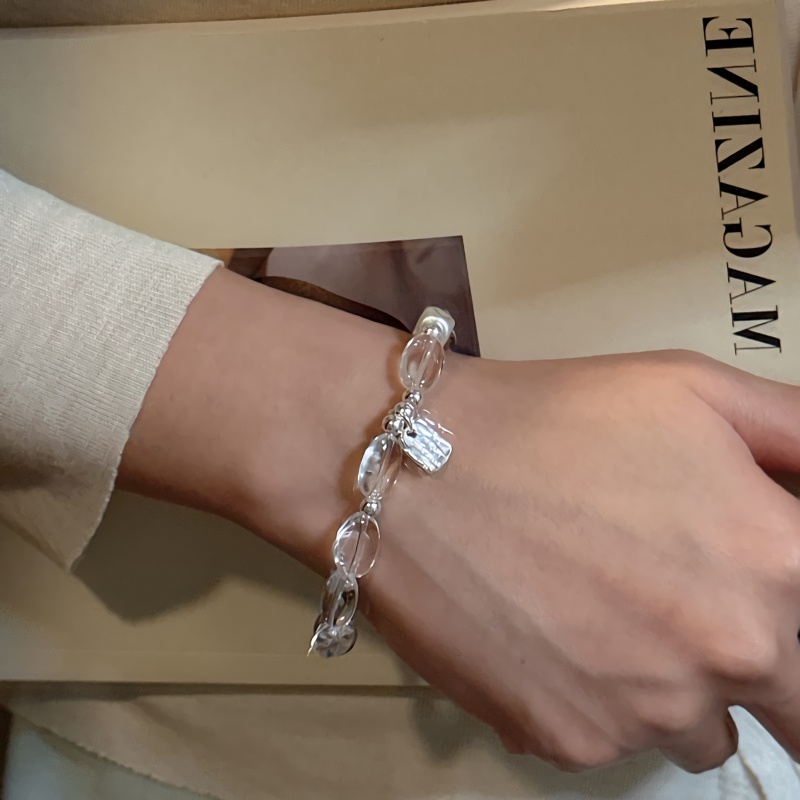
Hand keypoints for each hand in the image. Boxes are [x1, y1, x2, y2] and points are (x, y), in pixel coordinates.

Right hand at [121, 271, 799, 774]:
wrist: (413, 466)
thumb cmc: (548, 417)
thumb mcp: (689, 389)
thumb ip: (796, 430)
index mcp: (777, 560)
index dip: (786, 598)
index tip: (750, 591)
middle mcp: (730, 653)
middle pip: (792, 703)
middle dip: (751, 659)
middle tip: (673, 601)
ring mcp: (648, 711)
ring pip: (697, 727)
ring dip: (670, 684)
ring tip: (597, 607)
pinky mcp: (570, 741)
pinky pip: (613, 736)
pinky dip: (593, 697)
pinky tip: (544, 631)